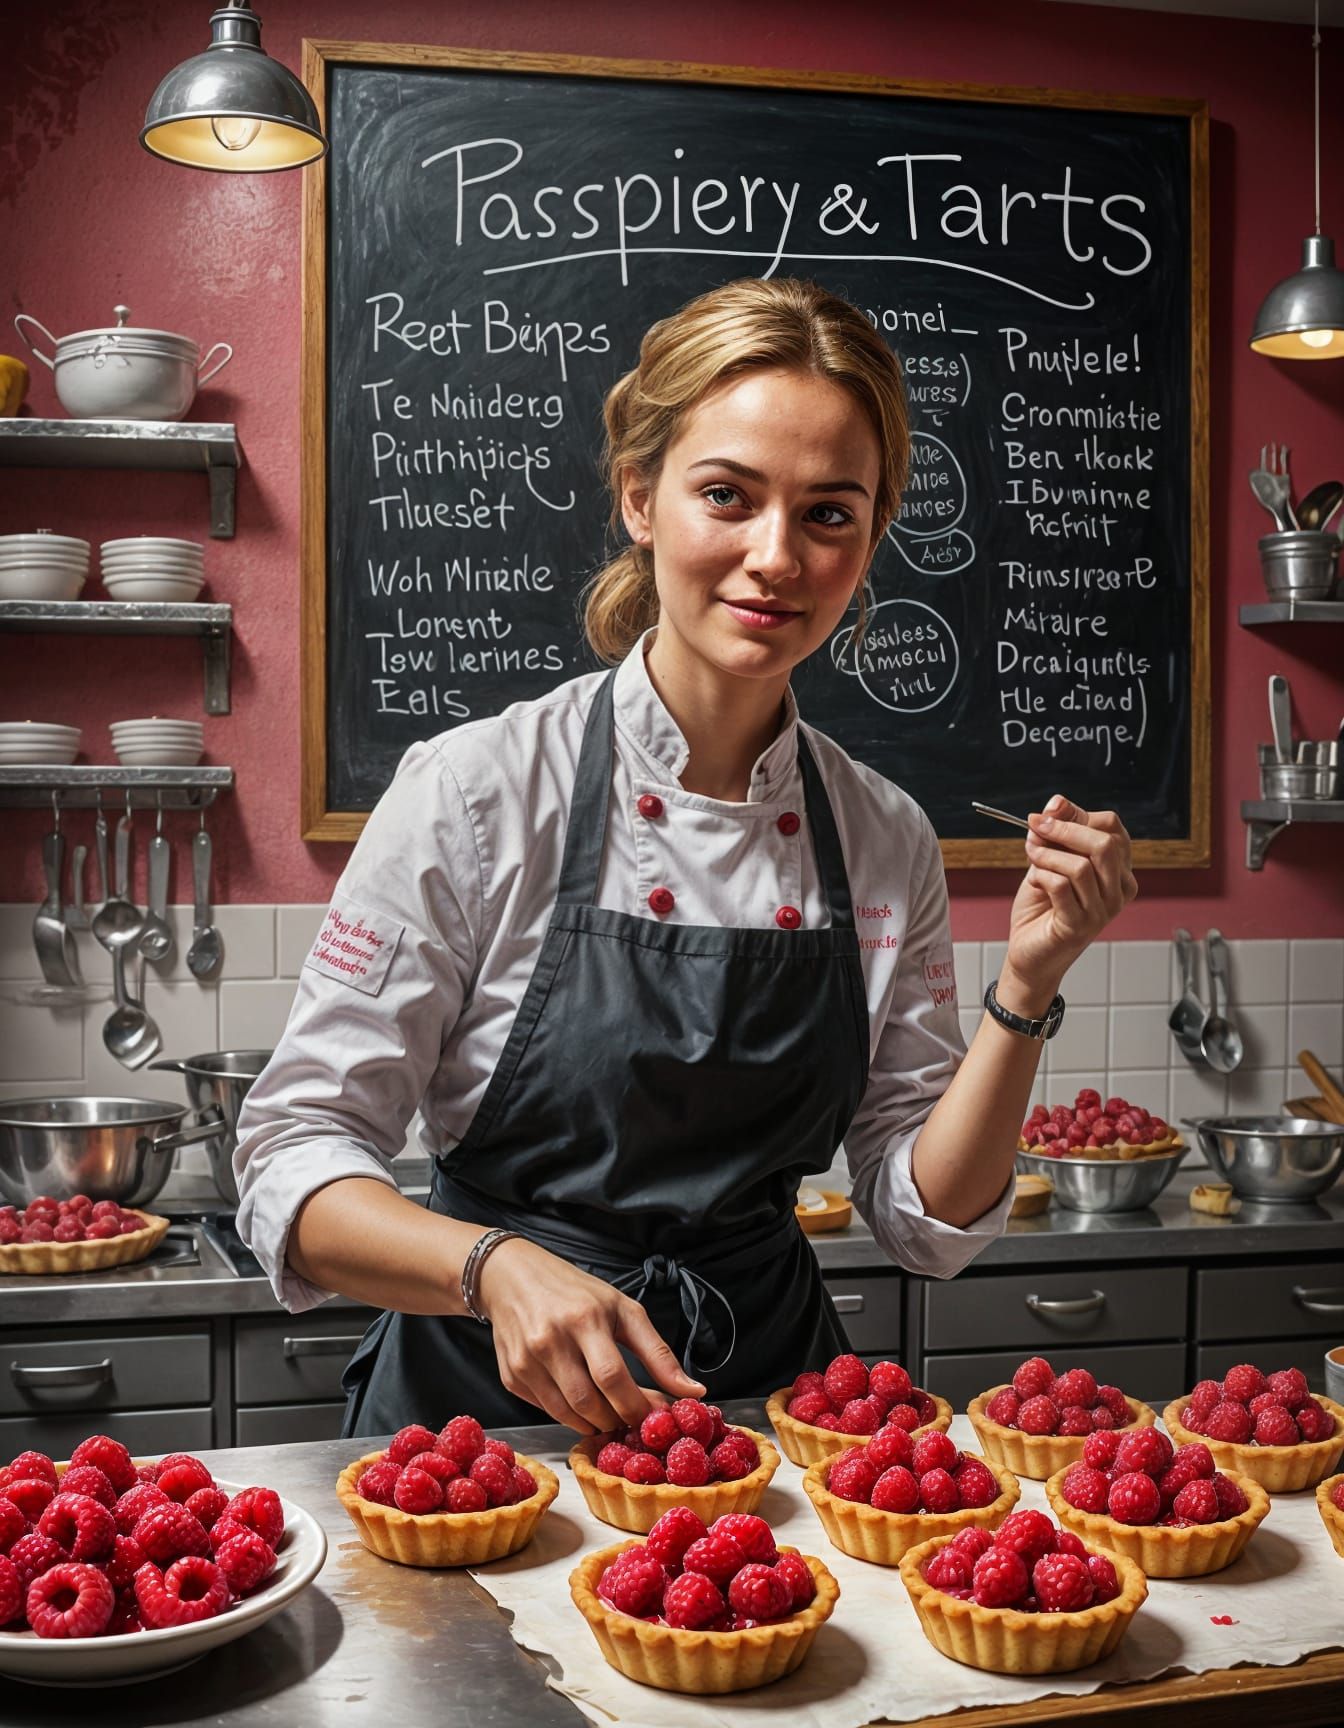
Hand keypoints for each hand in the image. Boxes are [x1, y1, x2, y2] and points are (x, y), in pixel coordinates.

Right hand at [476, 1237, 704, 1433]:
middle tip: (632, 1418)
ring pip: (567, 1415)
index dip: (636, 1406)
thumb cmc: (575, 1292)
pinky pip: (547, 1411)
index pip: (612, 1377)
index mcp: (584, 1318)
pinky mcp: (510, 1377)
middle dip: (617, 1419)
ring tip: (611, 1413)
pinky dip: (570, 1416)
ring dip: (595, 1423)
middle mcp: (550, 1340)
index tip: (654, 1415)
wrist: (511, 1277)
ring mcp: (525, 1361)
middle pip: (589, 1403)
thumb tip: (694, 1392)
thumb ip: (658, 1353)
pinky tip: (582, 1402)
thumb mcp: (622, 1309)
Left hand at [1004, 795, 1137, 1003]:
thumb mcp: (1050, 859)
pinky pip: (1061, 886)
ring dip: (1046, 855)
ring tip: (1031, 858)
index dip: (1078, 816)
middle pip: (1104, 844)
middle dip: (1063, 830)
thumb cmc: (1042, 905)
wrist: (1029, 951)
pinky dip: (1040, 876)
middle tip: (1035, 827)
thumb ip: (1057, 831)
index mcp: (1119, 870)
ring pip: (1080, 865)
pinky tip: (1034, 882)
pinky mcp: (1079, 926)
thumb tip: (1057, 802)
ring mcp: (1103, 911)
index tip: (1048, 816)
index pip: (1113, 828)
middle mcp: (1119, 891)